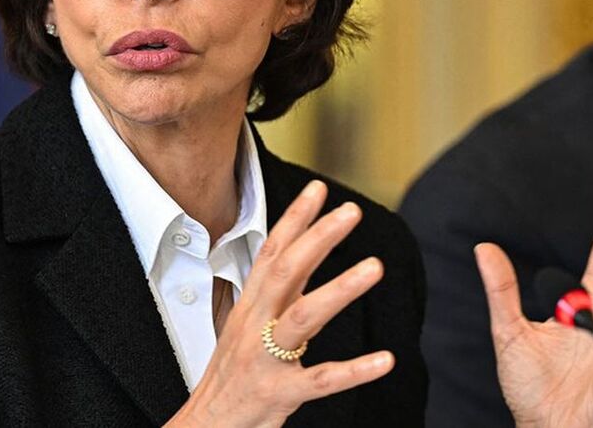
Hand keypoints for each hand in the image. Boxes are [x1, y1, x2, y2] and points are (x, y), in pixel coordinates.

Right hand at [166, 180, 393, 427]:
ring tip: (375, 267)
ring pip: (303, 317)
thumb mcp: (247, 327)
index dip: (294, 219)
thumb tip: (300, 256)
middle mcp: (255, 326)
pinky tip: (385, 359)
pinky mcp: (280, 393)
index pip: (271, 253)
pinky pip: (321, 380)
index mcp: (250, 307)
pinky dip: (354, 370)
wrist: (207, 425)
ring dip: (339, 289)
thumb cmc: (232, 376)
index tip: (318, 189)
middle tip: (351, 212)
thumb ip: (277, 294)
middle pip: (286, 273)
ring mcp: (266, 359)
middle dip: (319, 239)